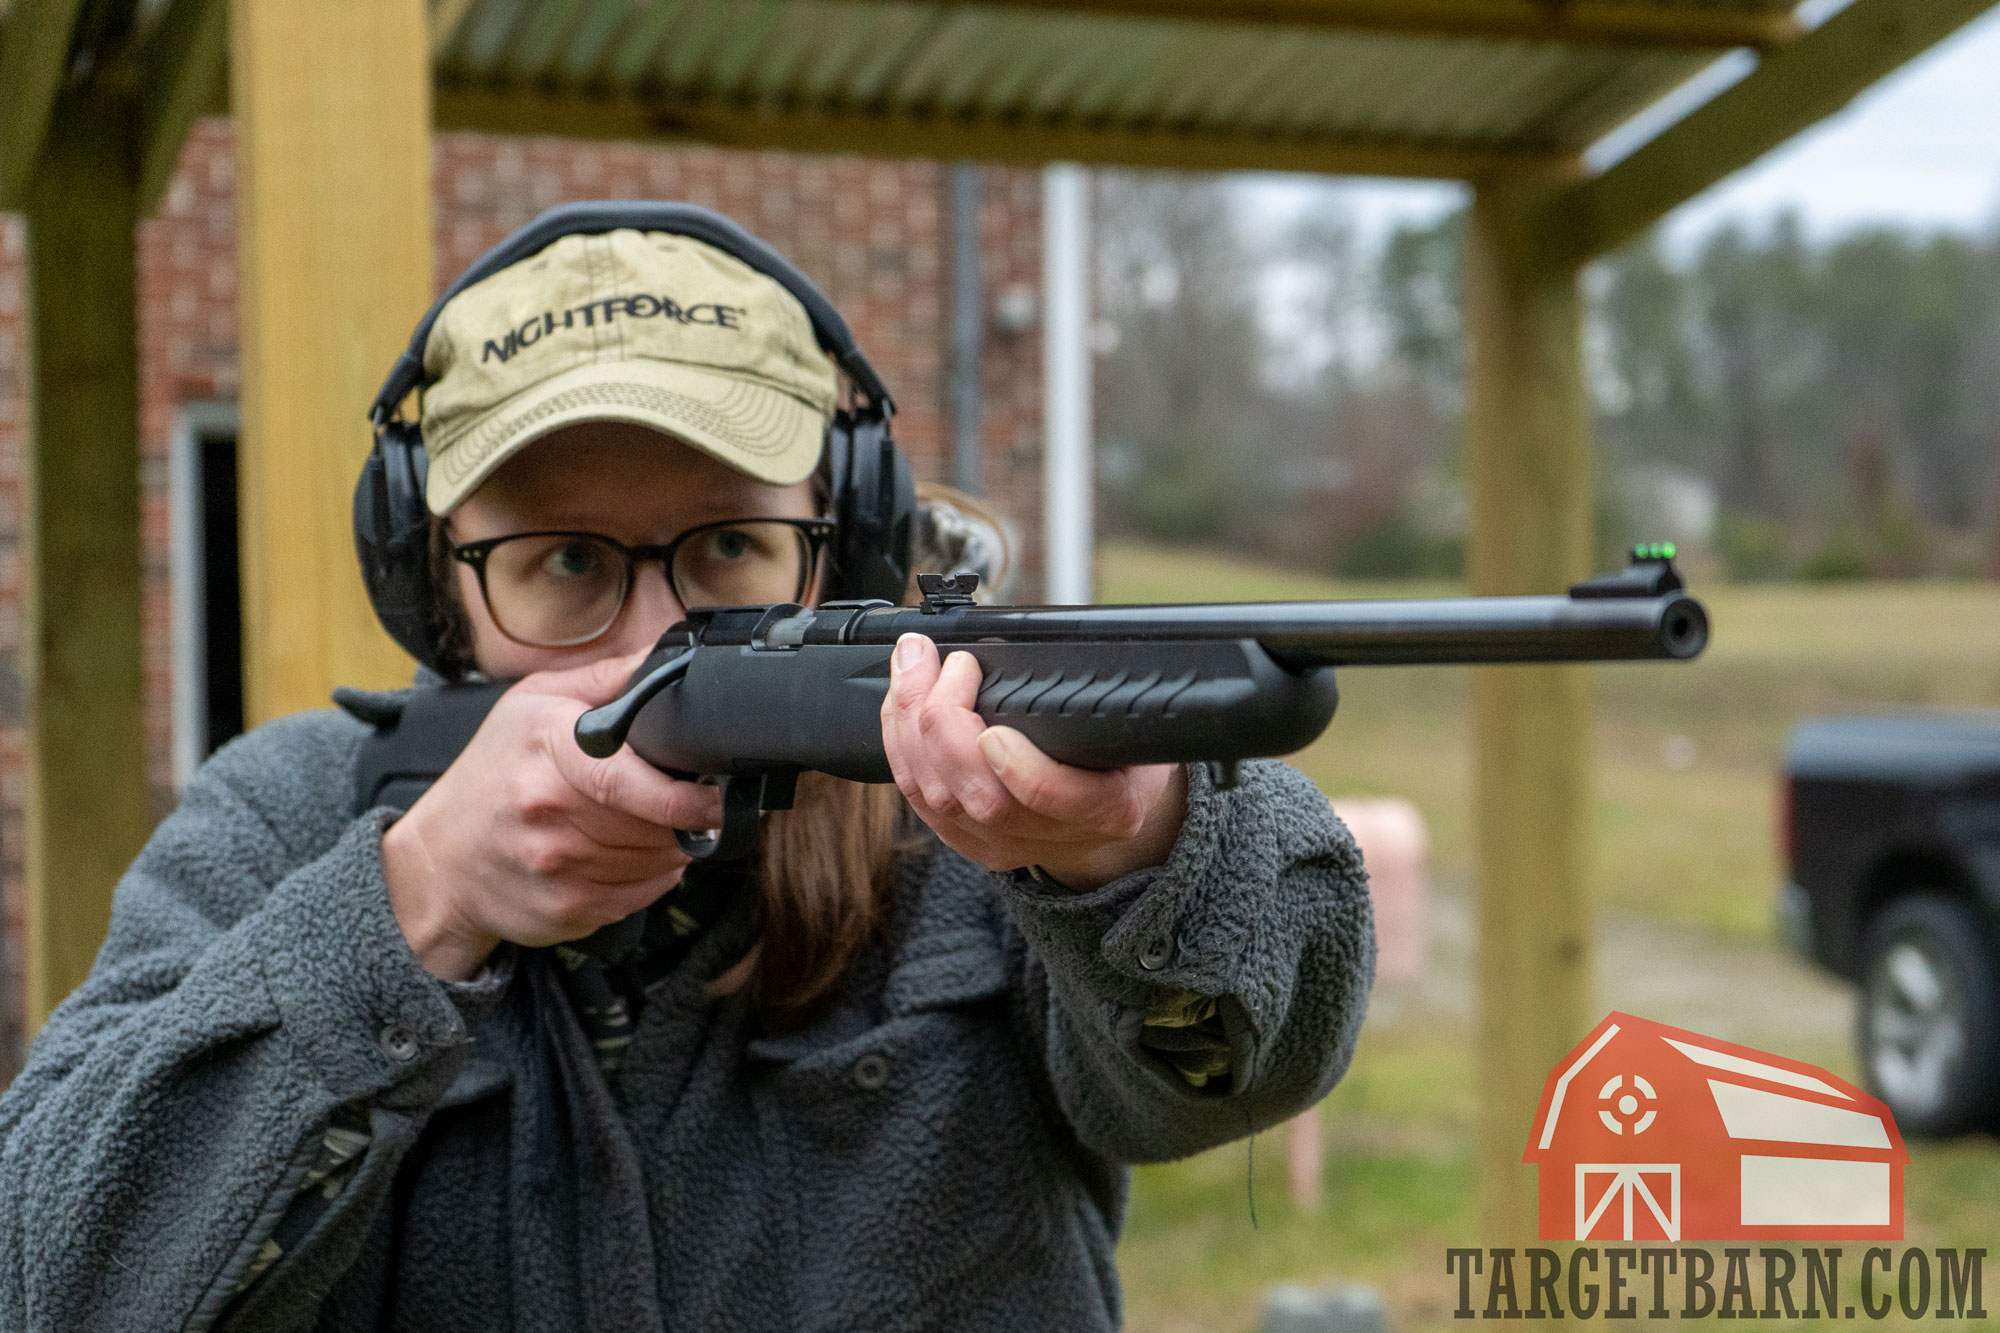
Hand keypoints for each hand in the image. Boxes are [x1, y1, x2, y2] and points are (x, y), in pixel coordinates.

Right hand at [381, 651, 723, 979]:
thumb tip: (669, 656)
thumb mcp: (532, 704)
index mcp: (547, 752)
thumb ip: (606, 679)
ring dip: (671, 847)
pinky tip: (627, 856)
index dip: (686, 795)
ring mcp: (557, 869)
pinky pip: (640, 896)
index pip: (630, 781)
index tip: (716, 794)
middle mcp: (548, 814)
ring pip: (656, 863)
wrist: (439, 860)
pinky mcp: (566, 911)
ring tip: (649, 826)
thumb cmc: (492, 774)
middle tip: (687, 803)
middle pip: (656, 825)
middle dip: (685, 818)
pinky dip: (651, 878)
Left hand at [881, 634, 1185, 890]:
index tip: (994, 727)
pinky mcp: (965, 842)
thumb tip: (1055, 644)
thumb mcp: (1141, 727)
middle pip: (980, 797)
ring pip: (937, 797)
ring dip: (910, 723)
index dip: (1019, 768)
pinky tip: (899, 702)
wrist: (1105, 821)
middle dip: (942, 721)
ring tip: (911, 663)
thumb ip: (1106, 698)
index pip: (1056, 798)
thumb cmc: (1123, 759)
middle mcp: (1053, 836)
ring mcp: (1002, 845)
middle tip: (936, 659)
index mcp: (1110, 808)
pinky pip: (917, 799)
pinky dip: (899, 744)